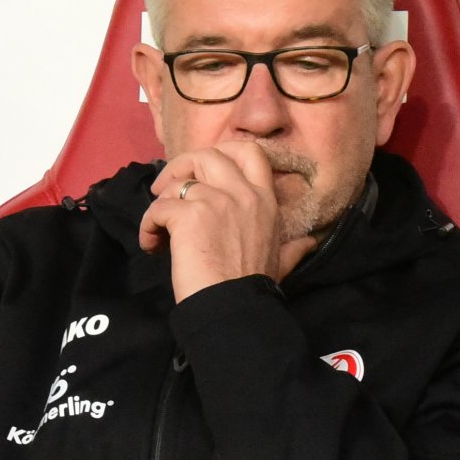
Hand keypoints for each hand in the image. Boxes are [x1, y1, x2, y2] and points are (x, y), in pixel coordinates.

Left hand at [141, 142, 319, 301]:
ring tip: (159, 229)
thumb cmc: (256, 288)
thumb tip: (310, 243)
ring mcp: (215, 201)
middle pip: (208, 154)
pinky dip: (149, 225)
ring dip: (161, 203)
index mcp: (266, 200)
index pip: (251, 152)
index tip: (205, 172)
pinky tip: (153, 245)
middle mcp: (242, 193)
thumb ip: (293, 248)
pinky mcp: (188, 215)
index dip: (223, 152)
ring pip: (177, 183)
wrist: (235, 308)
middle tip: (167, 189)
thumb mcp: (281, 262)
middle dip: (183, 166)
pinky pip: (158, 208)